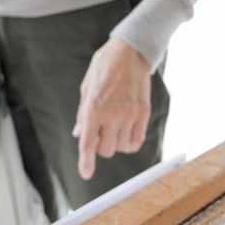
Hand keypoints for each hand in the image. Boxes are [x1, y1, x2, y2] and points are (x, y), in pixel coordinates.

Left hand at [73, 37, 151, 180]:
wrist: (130, 51)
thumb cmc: (105, 66)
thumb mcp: (86, 88)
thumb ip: (83, 114)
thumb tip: (80, 134)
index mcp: (93, 108)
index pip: (88, 143)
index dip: (86, 162)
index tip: (86, 173)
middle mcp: (112, 114)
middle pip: (105, 150)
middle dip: (100, 146)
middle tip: (100, 133)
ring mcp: (130, 114)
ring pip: (121, 148)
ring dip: (116, 144)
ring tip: (114, 129)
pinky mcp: (144, 112)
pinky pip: (137, 141)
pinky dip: (130, 142)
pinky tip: (126, 132)